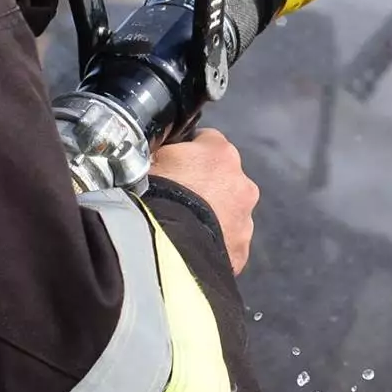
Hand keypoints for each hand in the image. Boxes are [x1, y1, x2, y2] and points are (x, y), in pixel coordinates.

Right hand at [153, 130, 258, 273]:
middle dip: (205, 186)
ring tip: (184, 227)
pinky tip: (192, 247)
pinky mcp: (240, 250)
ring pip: (230, 212)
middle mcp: (241, 182)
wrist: (162, 245)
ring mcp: (245, 219)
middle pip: (223, 178)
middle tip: (178, 199)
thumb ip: (162, 152)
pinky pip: (227, 242)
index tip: (173, 164)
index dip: (187, 152)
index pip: (207, 141)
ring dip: (213, 216)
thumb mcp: (146, 159)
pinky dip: (214, 244)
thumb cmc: (152, 196)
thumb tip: (158, 154)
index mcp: (220, 152)